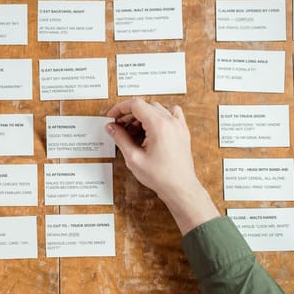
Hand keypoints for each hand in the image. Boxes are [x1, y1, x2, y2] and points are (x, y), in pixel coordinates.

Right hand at [105, 99, 219, 234]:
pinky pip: (171, 114)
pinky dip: (159, 116)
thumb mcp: (134, 158)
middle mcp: (171, 121)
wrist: (180, 188)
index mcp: (159, 125)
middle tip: (118, 127)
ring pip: (157, 109)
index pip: (136, 105)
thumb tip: (111, 127)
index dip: (120, 109)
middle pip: (145, 106)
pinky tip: (151, 129)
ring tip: (133, 132)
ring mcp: (178, 125)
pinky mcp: (182, 131)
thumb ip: (120, 139)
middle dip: (129, 114)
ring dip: (142, 116)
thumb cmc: (161, 177)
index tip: (112, 117)